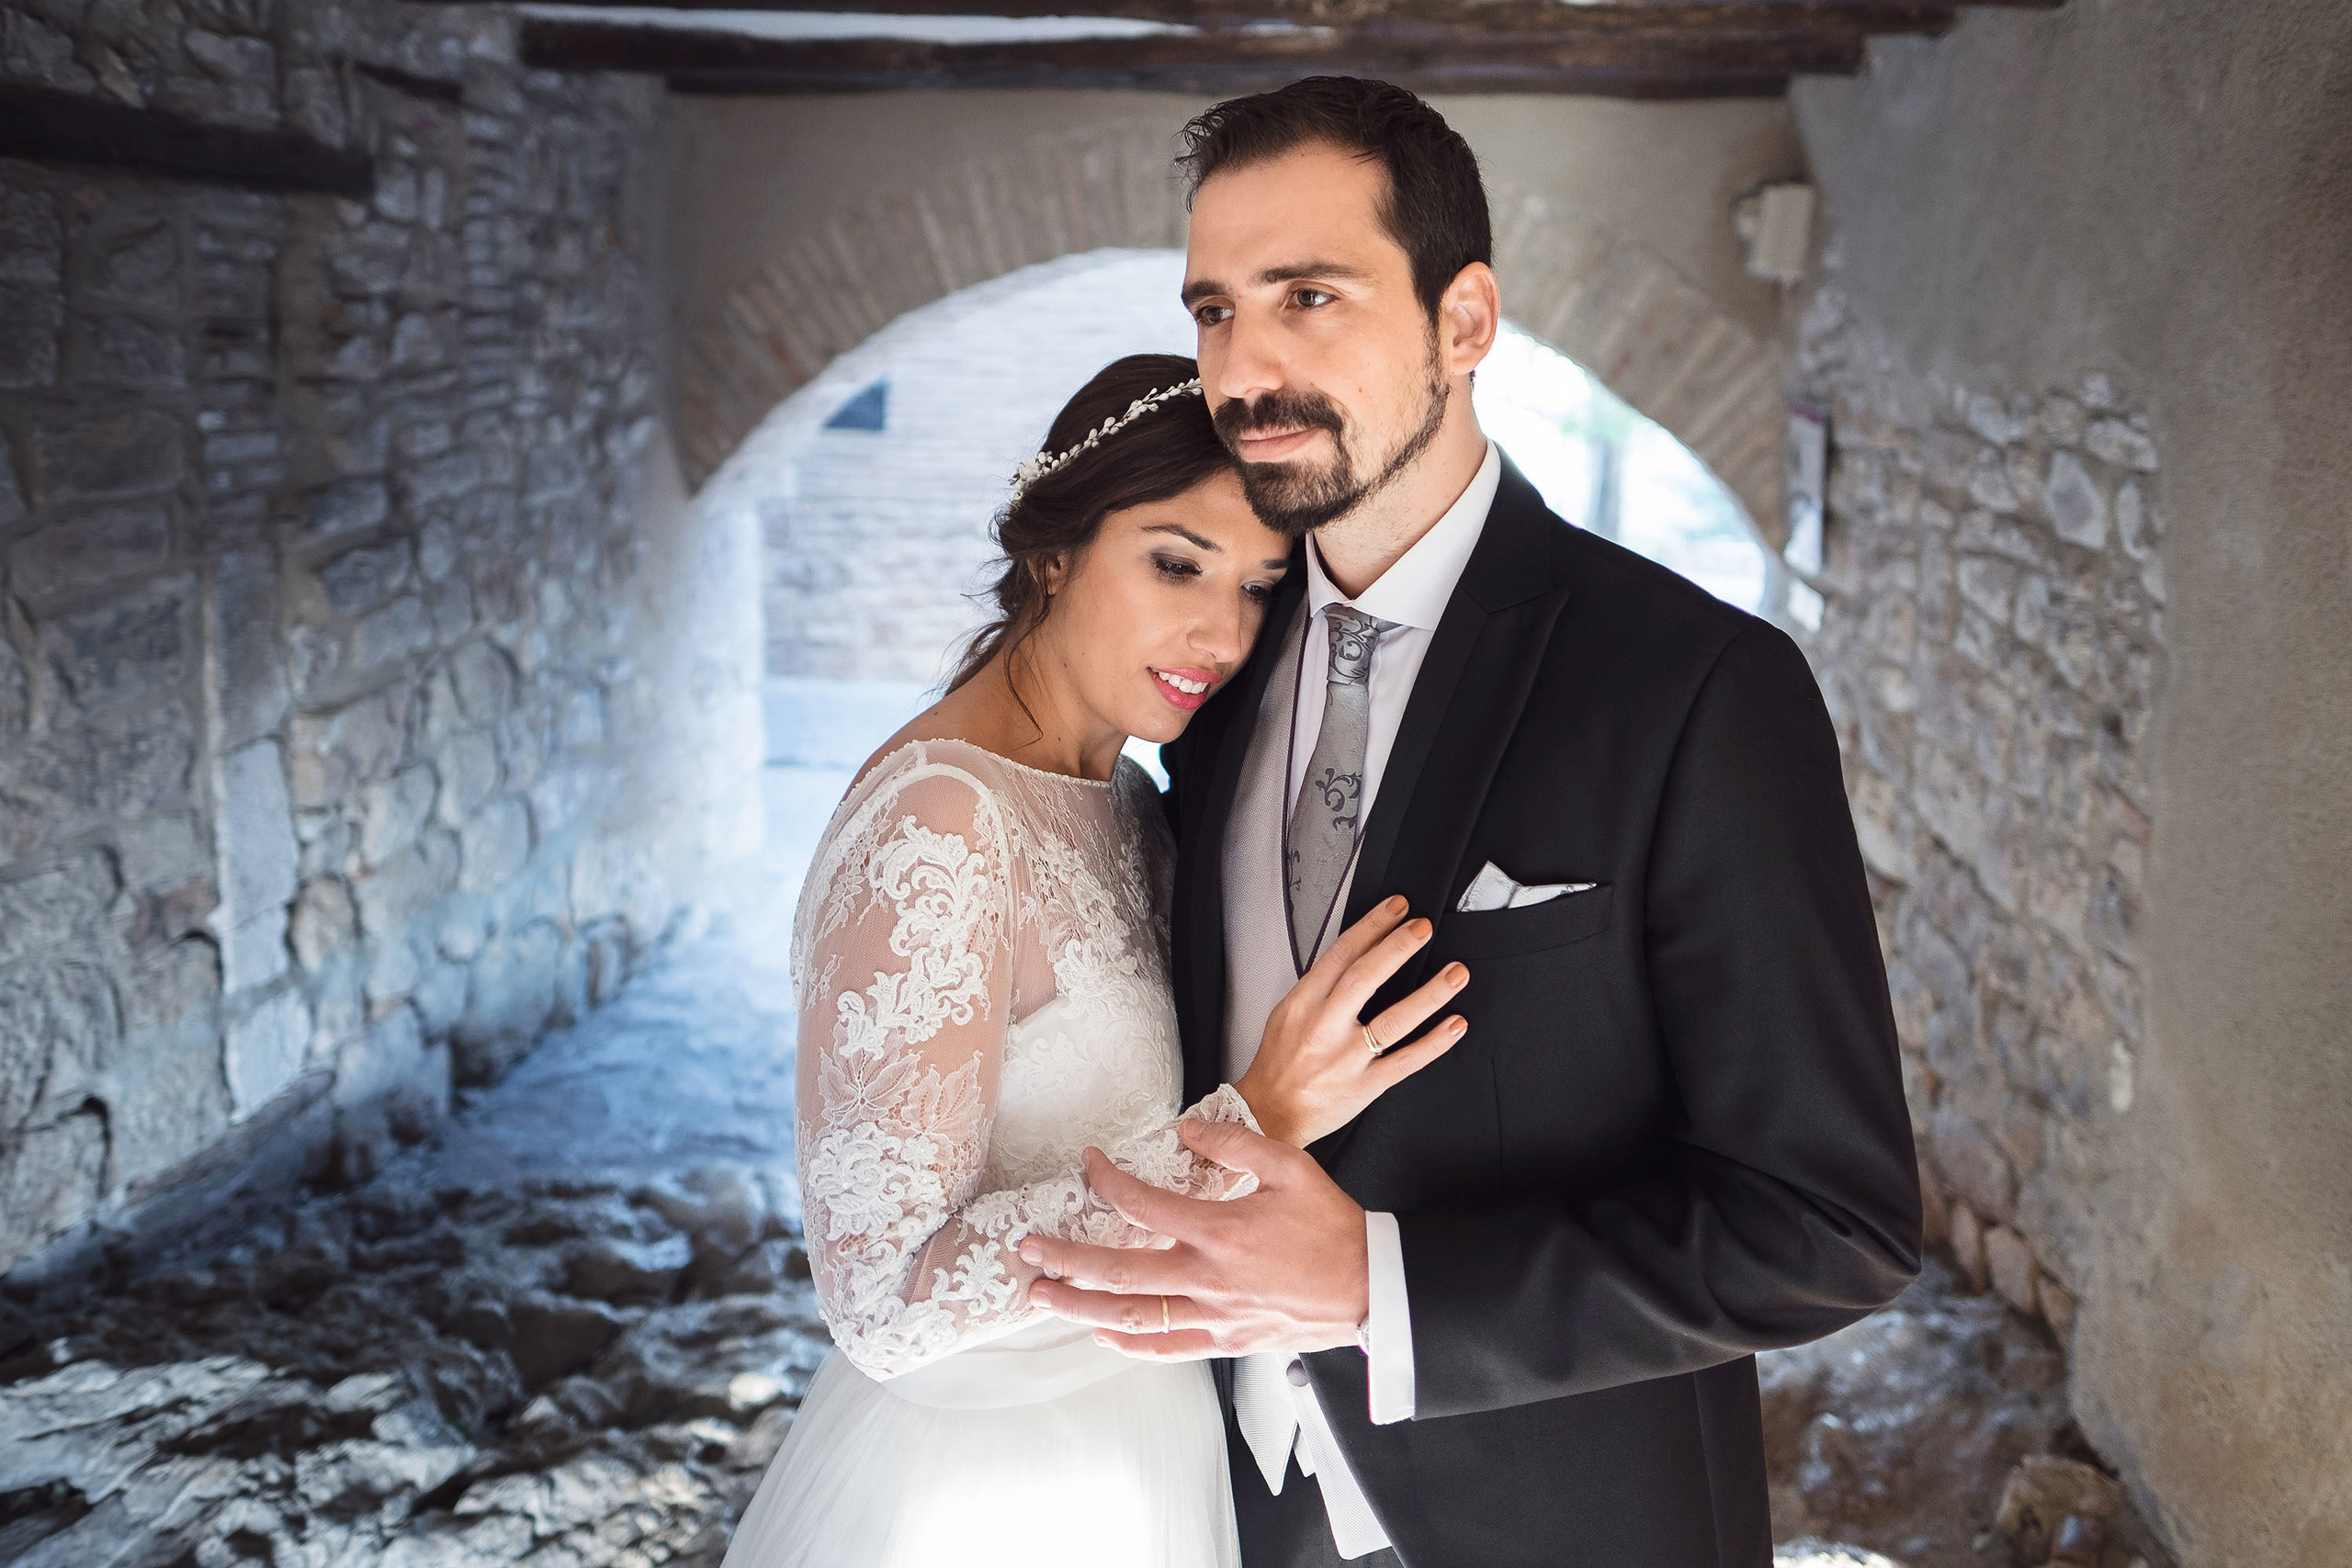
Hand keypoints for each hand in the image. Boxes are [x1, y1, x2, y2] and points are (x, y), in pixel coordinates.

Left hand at [1022, 1118, 1368, 1358]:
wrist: (1369, 1288)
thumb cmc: (1332, 1227)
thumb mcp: (1290, 1166)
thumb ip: (1233, 1142)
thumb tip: (1185, 1128)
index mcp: (1220, 1229)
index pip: (1141, 1204)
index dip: (1105, 1180)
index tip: (1087, 1163)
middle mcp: (1207, 1277)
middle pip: (1118, 1270)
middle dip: (1065, 1258)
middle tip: (1026, 1248)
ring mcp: (1213, 1314)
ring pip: (1131, 1316)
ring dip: (1080, 1306)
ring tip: (1043, 1296)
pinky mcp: (1225, 1340)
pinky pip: (1166, 1348)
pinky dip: (1130, 1344)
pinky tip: (1102, 1334)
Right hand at [1235, 893, 1467, 1146]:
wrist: (1267, 1116)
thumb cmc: (1278, 1065)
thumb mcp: (1286, 1014)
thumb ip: (1319, 987)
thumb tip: (1357, 953)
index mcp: (1303, 1004)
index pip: (1340, 955)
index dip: (1371, 927)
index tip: (1395, 909)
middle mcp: (1324, 1028)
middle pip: (1364, 979)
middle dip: (1397, 949)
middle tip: (1422, 929)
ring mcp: (1346, 1059)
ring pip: (1392, 1021)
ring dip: (1428, 994)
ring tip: (1454, 974)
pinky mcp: (1364, 1086)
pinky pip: (1405, 1061)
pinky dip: (1433, 1043)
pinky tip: (1453, 1025)